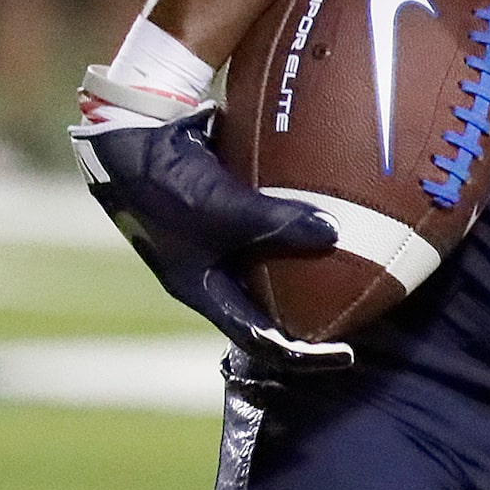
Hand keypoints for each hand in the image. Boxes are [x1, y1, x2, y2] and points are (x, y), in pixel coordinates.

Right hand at [70, 107, 352, 378]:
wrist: (129, 135)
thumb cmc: (167, 183)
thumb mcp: (224, 209)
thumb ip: (277, 222)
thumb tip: (336, 234)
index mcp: (201, 289)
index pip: (258, 338)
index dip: (302, 354)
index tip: (345, 354)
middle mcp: (208, 269)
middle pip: (267, 303)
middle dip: (311, 309)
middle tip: (361, 305)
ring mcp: (213, 237)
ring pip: (270, 260)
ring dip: (307, 259)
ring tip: (357, 256)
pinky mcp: (220, 204)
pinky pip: (269, 219)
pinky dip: (298, 216)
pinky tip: (336, 203)